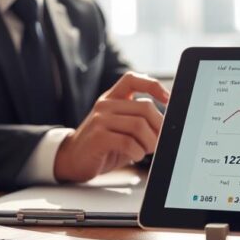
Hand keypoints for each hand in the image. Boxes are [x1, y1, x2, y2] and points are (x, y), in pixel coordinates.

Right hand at [53, 72, 169, 181]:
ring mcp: (100, 119)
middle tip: (156, 142)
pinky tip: (134, 155)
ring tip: (145, 150)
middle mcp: (105, 105)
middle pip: (145, 107)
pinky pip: (128, 142)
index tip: (168, 99)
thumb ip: (138, 121)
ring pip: (139, 125)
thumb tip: (165, 125)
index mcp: (111, 98)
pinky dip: (138, 152)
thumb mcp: (120, 128)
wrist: (71, 160)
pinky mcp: (97, 137)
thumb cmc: (101, 146)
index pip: (132, 79)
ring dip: (149, 143)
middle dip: (158, 127)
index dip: (153, 85)